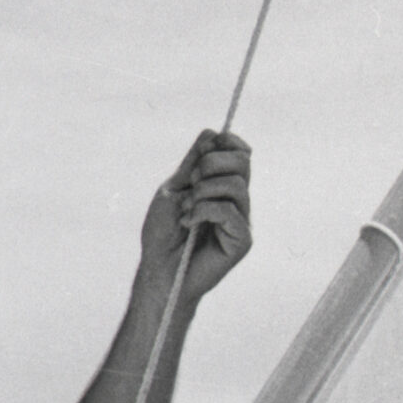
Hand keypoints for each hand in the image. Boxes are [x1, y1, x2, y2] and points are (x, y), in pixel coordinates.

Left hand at [141, 129, 252, 302]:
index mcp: (222, 185)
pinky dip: (204, 211)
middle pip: (243, 162)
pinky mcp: (242, 240)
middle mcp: (236, 200)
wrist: (158, 269)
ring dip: (204, 190)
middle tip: (190, 181)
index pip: (239, 152)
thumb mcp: (174, 188)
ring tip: (186, 207)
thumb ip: (194, 162)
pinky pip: (230, 211)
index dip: (227, 141)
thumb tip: (213, 133)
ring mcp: (241, 220)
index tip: (202, 150)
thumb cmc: (163, 233)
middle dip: (211, 163)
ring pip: (237, 185)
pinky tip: (188, 223)